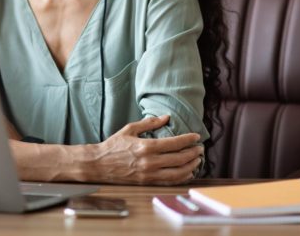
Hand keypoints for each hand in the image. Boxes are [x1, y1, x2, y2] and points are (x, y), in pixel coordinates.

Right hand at [86, 115, 202, 185]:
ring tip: (197, 160)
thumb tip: (166, 117)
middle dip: (193, 153)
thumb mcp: (130, 129)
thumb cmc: (113, 146)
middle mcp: (150, 162)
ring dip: (191, 166)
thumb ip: (149, 123)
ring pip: (178, 173)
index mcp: (146, 146)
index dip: (188, 140)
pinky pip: (170, 182)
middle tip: (200, 148)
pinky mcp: (148, 182)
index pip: (174, 143)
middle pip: (180, 158)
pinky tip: (188, 172)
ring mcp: (150, 174)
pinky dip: (182, 178)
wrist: (99, 164)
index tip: (196, 136)